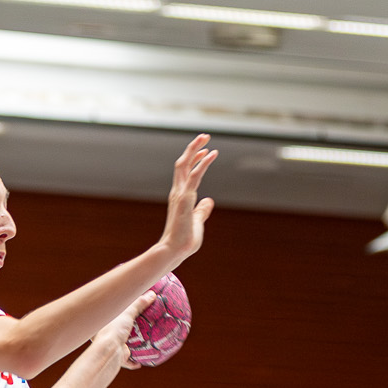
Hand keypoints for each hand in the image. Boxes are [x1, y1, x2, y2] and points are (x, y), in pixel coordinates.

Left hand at [97, 291, 156, 369]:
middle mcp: (106, 336)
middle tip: (136, 326)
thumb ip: (139, 304)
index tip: (125, 310)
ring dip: (130, 346)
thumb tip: (152, 295)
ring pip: (121, 346)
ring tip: (141, 342)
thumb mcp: (127, 313)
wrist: (109, 353)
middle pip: (116, 332)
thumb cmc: (113, 330)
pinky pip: (127, 360)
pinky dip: (133, 361)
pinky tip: (140, 361)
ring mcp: (111, 347)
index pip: (110, 316)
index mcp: (104, 324)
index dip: (115, 313)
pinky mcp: (117, 358)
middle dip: (124, 330)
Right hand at [157, 135, 219, 262]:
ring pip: (185, 164)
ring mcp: (180, 194)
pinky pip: (194, 176)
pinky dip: (203, 163)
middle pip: (182, 163)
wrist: (174, 251)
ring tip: (206, 137)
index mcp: (180, 197)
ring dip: (195, 149)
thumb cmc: (184, 240)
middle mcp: (177, 192)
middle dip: (193, 148)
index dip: (194, 159)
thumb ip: (202, 211)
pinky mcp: (185, 199)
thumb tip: (209, 201)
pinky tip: (212, 154)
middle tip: (204, 136)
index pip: (185, 172)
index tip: (205, 151)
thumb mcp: (197, 222)